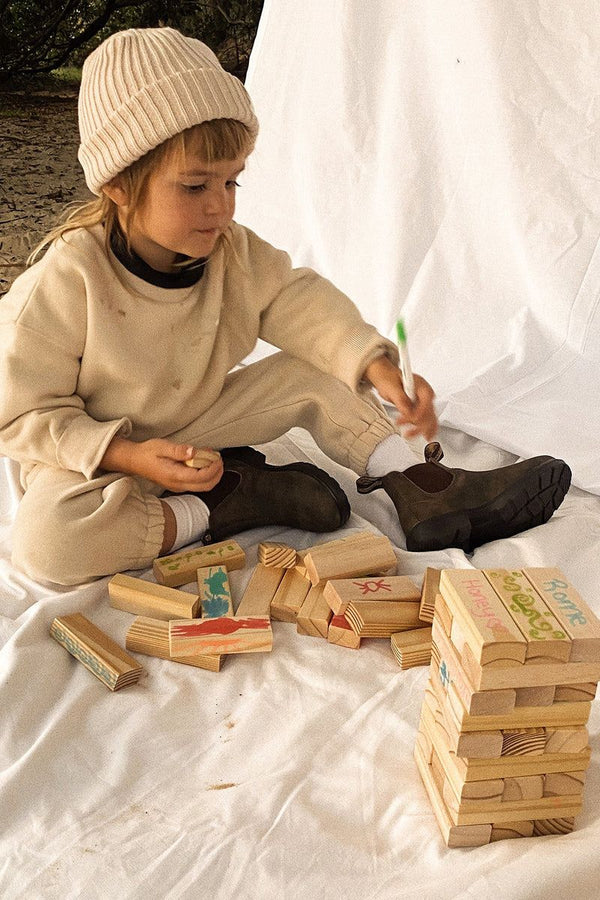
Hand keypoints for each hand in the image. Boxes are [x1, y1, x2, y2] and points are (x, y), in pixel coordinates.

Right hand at [100, 437, 223, 491]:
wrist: (134, 461)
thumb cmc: (147, 453)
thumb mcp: (162, 446)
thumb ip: (179, 450)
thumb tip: (193, 452)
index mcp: (174, 475)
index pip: (201, 477)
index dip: (213, 468)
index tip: (217, 458)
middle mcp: (177, 484)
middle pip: (206, 486)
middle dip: (217, 474)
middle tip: (219, 460)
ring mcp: (177, 486)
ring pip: (202, 487)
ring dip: (212, 475)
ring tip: (213, 460)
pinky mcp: (177, 484)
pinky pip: (196, 484)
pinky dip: (204, 475)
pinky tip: (203, 463)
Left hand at [364, 355, 437, 439]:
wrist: (386, 376)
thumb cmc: (389, 377)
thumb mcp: (392, 387)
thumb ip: (400, 399)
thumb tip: (407, 412)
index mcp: (422, 386)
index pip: (426, 402)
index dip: (419, 413)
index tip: (410, 419)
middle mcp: (425, 394)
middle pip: (429, 412)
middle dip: (419, 424)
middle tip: (407, 432)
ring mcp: (423, 402)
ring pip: (429, 418)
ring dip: (423, 429)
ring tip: (413, 436)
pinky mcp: (420, 408)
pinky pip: (427, 419)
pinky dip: (426, 428)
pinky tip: (426, 436)